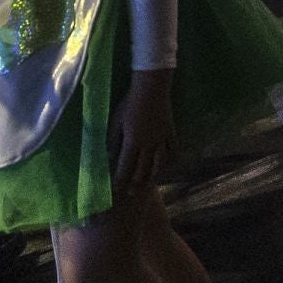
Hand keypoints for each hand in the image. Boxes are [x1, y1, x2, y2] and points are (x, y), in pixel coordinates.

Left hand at [110, 69, 173, 194]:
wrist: (152, 88)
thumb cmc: (130, 103)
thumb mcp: (116, 122)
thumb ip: (113, 141)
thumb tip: (110, 157)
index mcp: (133, 143)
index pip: (125, 168)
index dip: (120, 182)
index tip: (116, 191)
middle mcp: (149, 146)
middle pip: (143, 171)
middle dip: (135, 184)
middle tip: (130, 194)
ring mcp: (162, 140)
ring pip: (159, 165)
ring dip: (151, 177)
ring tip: (147, 184)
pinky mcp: (171, 133)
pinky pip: (172, 151)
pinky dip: (169, 162)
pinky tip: (166, 166)